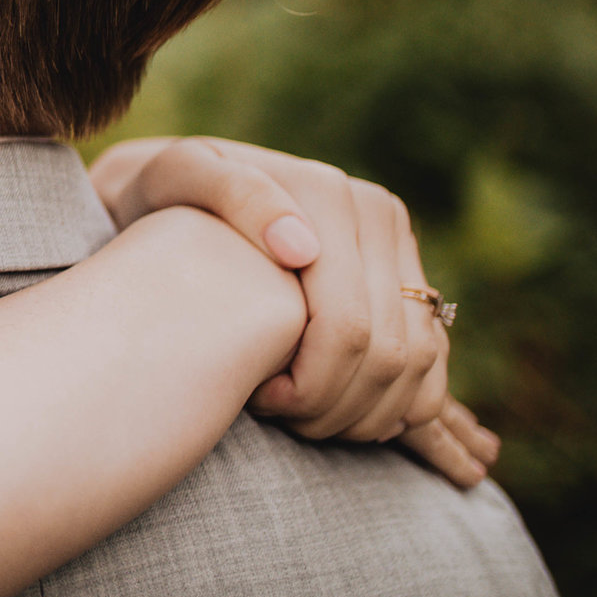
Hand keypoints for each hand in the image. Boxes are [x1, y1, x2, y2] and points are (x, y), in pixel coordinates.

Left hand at [89, 137, 483, 486]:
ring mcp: (399, 246)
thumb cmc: (164, 196)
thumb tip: (301, 249)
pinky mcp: (408, 277)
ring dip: (369, 412)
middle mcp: (376, 215)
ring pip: (417, 361)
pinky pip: (432, 358)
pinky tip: (343, 416)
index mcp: (329, 194)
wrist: (177, 195)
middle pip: (388, 351)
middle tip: (280, 418)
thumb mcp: (174, 176)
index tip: (257, 399)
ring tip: (303, 420)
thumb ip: (233, 195)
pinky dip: (399, 402)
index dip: (309, 385)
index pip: (347, 326)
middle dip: (337, 406)